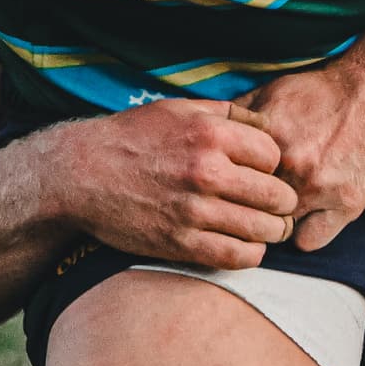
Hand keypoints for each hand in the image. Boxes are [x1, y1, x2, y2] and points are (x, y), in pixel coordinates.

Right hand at [35, 101, 298, 270]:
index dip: (274, 166)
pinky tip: (246, 245)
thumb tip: (269, 124)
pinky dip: (250, 254)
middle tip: (278, 206)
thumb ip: (227, 113)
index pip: (274, 156)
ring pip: (264, 230)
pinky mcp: (181, 243)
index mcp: (210, 134)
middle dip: (283, 202)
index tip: (264, 173)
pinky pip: (238, 256)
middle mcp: (206, 171)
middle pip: (277, 196)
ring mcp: (194, 211)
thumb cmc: (133, 137)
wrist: (81, 174)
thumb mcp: (179, 108)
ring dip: (272, 231)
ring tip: (267, 227)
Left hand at [231, 57, 364, 253]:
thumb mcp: (275, 91)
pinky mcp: (347, 204)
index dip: (229, 188)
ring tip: (283, 212)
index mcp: (267, 139)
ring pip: (277, 229)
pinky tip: (310, 220)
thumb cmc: (328, 90)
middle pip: (250, 208)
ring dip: (277, 224)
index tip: (232, 191)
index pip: (229, 182)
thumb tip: (210, 133)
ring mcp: (319, 189)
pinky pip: (309, 241)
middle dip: (250, 208)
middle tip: (255, 206)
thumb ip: (240, 116)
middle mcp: (290, 166)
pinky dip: (306, 234)